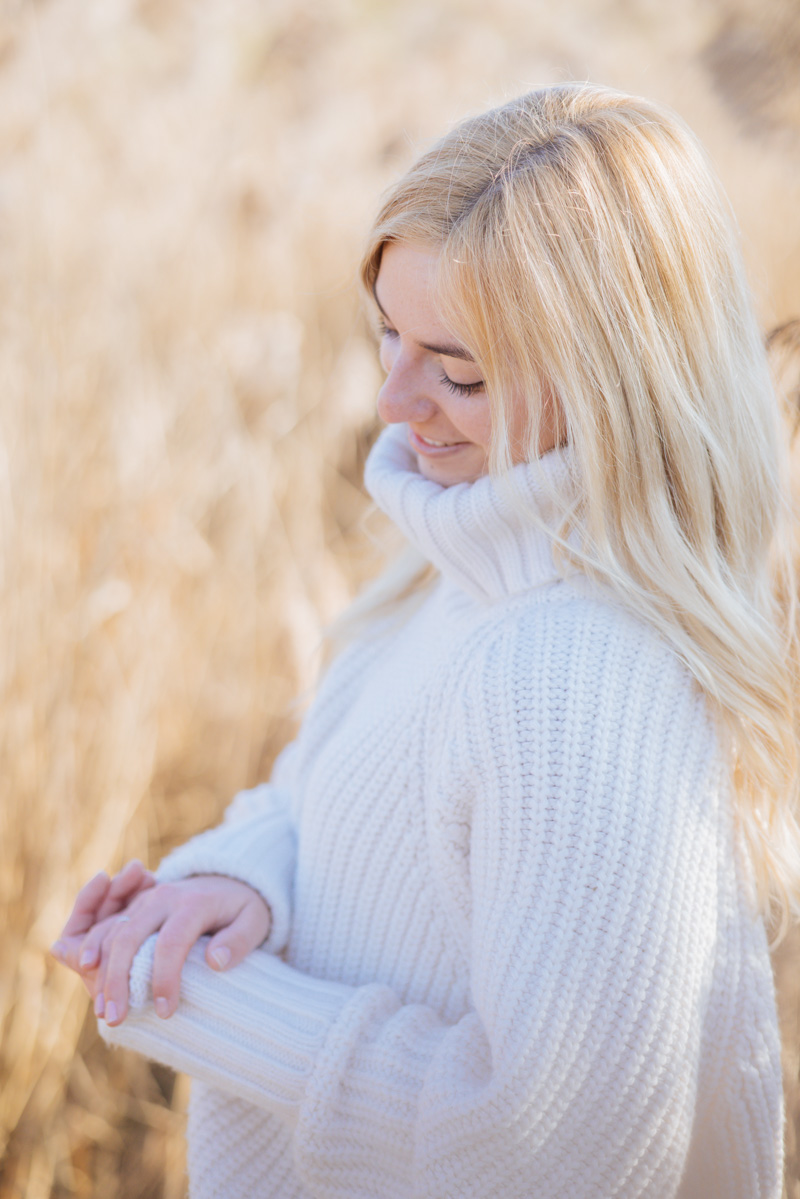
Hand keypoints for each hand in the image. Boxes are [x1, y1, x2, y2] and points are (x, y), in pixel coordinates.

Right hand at [51, 865, 270, 1026]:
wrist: (230, 879)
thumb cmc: (244, 908)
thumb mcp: (255, 920)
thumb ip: (239, 940)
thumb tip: (215, 962)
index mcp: (194, 903)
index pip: (172, 942)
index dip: (165, 978)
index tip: (165, 1011)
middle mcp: (164, 898)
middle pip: (130, 937)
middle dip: (119, 980)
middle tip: (117, 1019)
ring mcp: (145, 902)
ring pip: (113, 935)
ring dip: (104, 973)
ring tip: (104, 1012)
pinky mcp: (136, 909)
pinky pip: (108, 930)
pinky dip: (97, 956)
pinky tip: (94, 986)